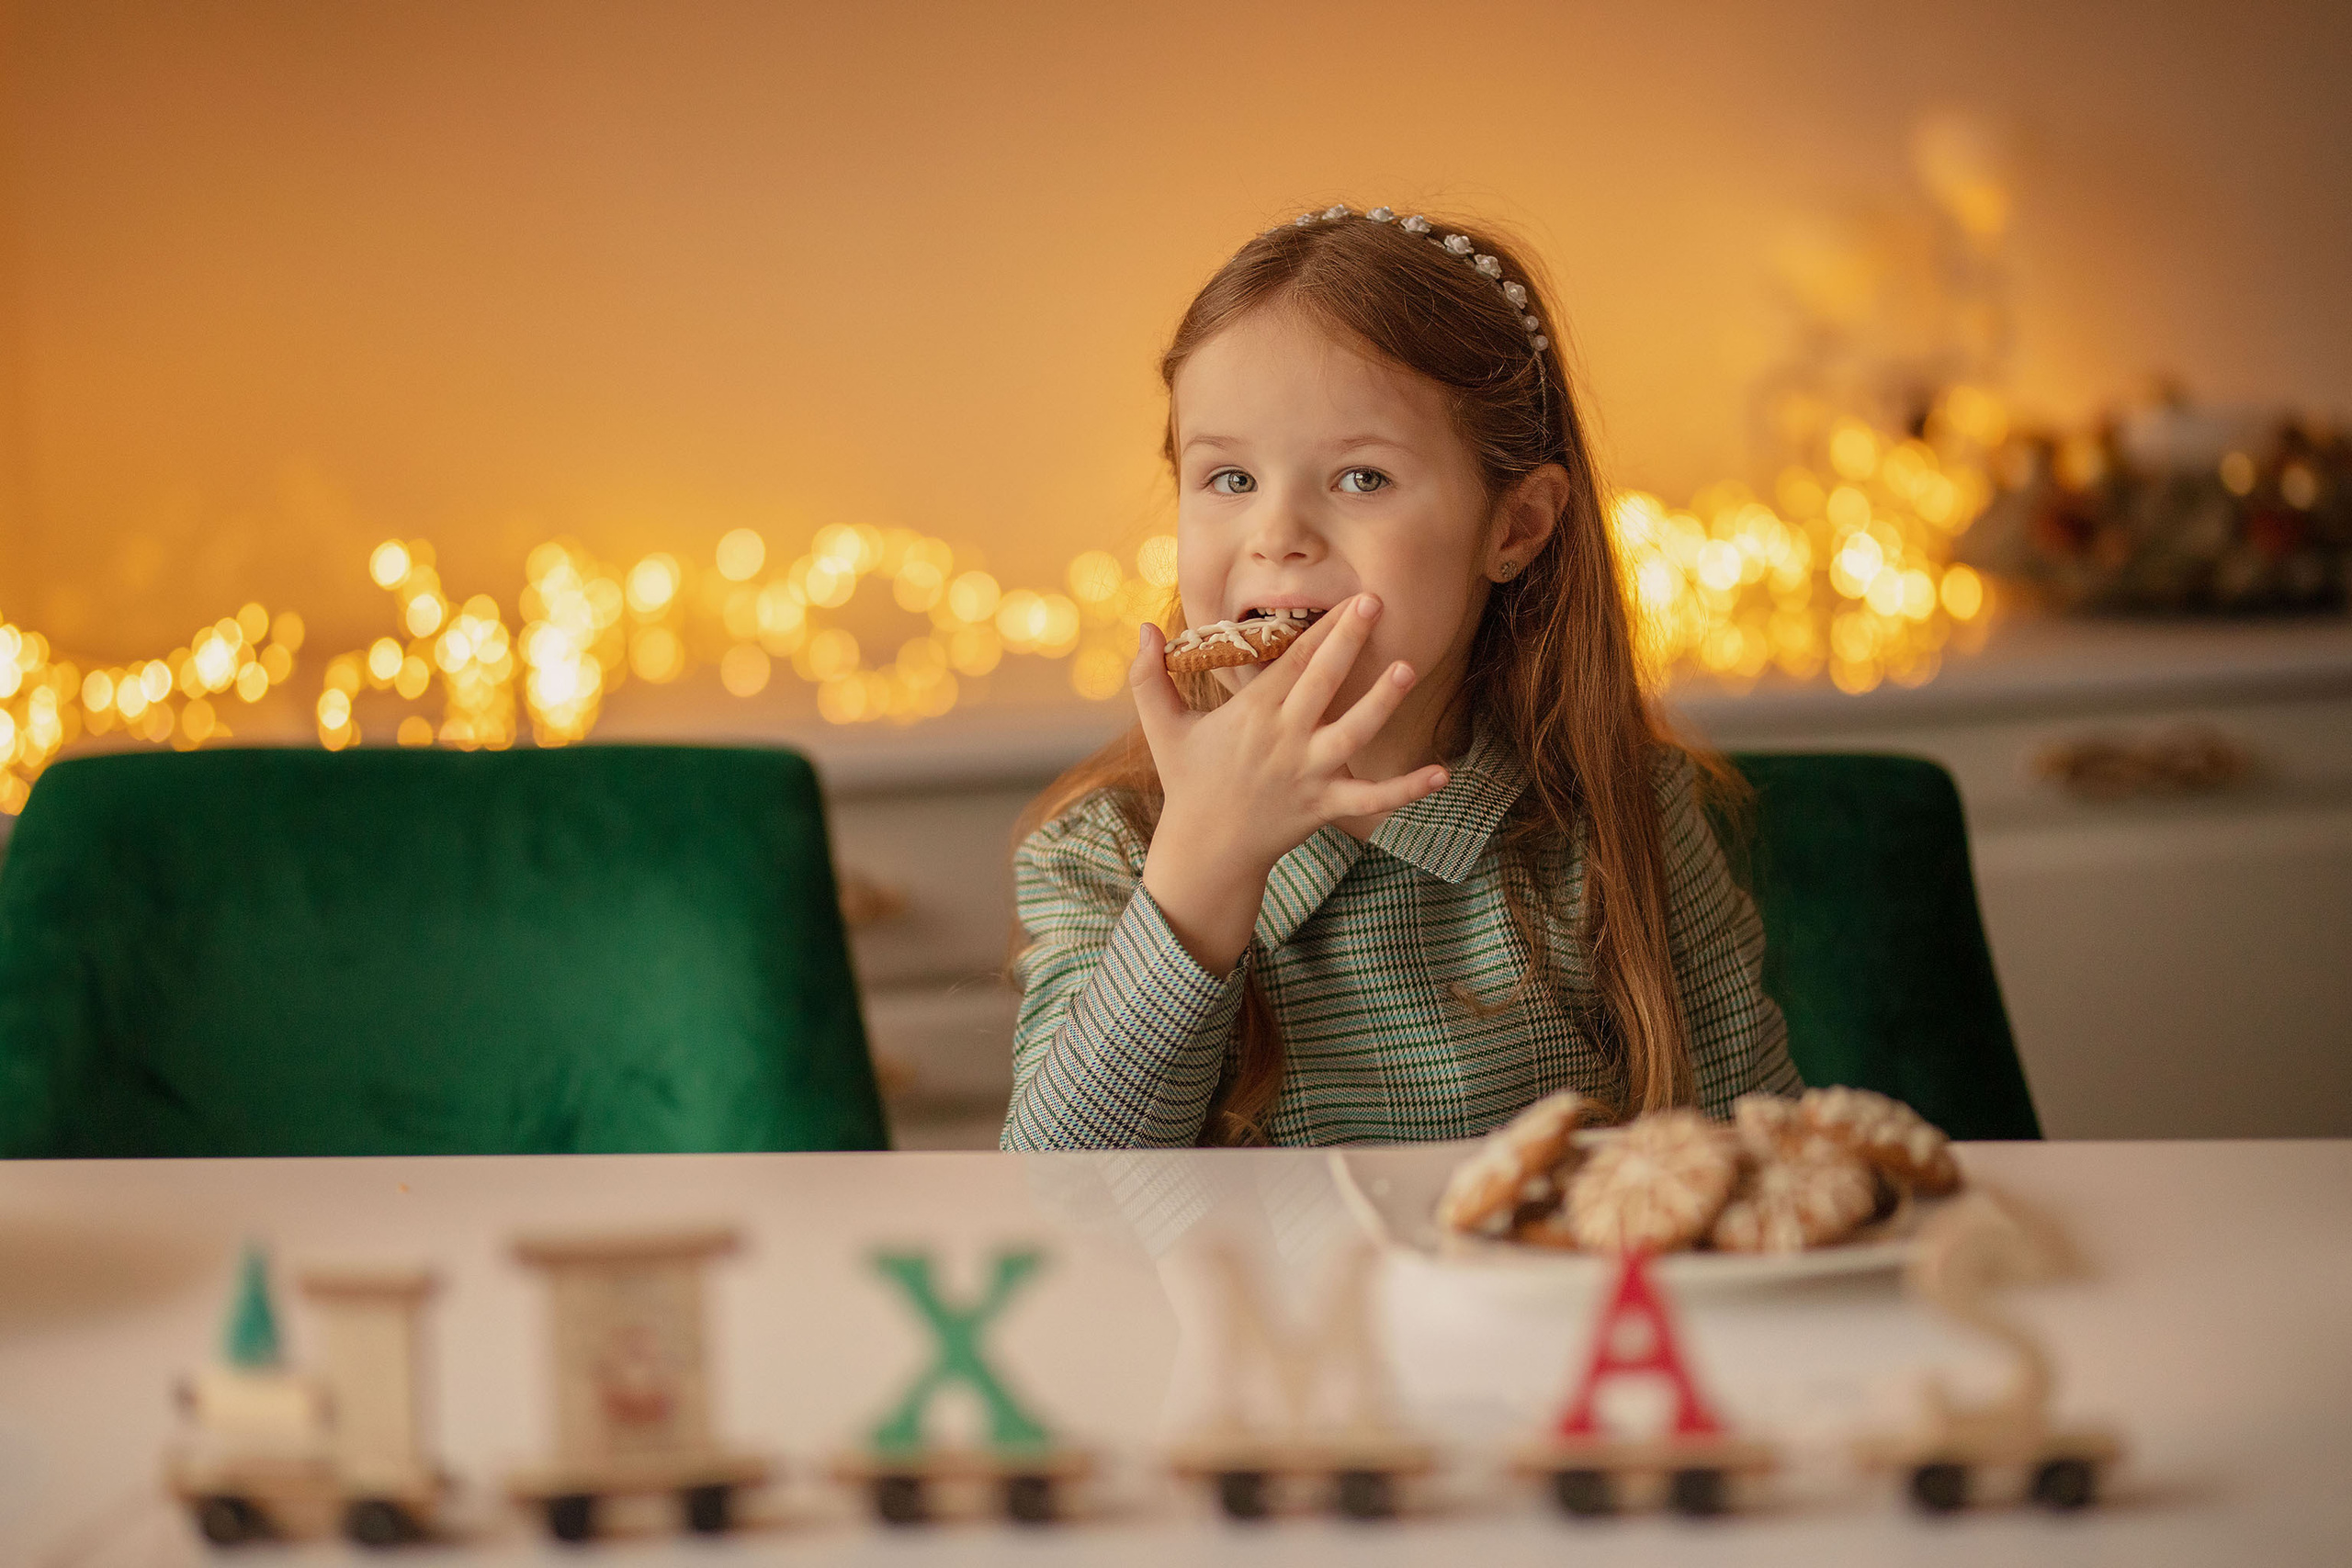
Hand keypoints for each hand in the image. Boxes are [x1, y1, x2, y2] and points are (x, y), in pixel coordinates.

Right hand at [1129, 593, 1450, 971]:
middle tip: (1376, 601)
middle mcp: (1284, 738)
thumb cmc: (1188, 782)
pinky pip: (1371, 798)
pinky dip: (1406, 789)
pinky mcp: (1325, 806)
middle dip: (1349, 640)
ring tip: (1407, 669)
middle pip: (1322, 681)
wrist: (1205, 850)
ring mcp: (1308, 773)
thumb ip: (1148, 677)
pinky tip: (1442, 773)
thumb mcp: (1162, 727)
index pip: (1293, 660)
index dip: (1322, 627)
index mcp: (1253, 714)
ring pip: (1352, 733)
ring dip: (1381, 702)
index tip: (1349, 598)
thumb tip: (1141, 628)